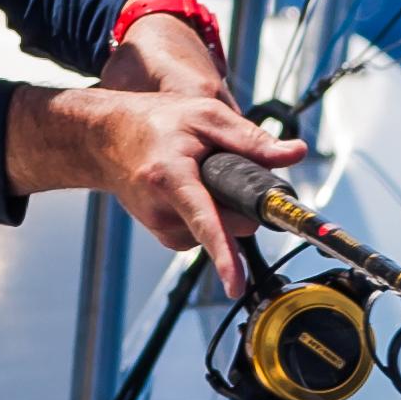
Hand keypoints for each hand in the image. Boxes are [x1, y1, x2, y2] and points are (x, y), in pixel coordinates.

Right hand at [9, 24, 303, 288]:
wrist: (106, 139)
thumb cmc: (154, 122)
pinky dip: (210, 214)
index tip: (235, 284)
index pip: (205, 223)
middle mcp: (163, 210)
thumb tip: (295, 153)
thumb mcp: (206, 115)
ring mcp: (160, 227)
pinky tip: (192, 190)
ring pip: (219, 231)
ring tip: (198, 174)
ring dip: (224, 208)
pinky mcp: (164, 235)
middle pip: (229, 226)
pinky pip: (205, 232)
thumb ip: (251, 138)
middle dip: (242, 205)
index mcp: (172, 179)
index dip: (224, 255)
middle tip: (225, 170)